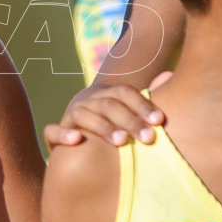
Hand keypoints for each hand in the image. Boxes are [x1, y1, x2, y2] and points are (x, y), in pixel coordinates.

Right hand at [44, 73, 171, 149]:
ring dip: (103, 126)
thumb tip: (169, 75)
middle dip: (129, 120)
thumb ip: (146, 100)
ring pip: (82, 115)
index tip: (159, 121)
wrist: (80, 147)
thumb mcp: (129, 116)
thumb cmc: (114, 131)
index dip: (141, 104)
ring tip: (121, 141)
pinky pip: (51, 131)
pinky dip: (62, 134)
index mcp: (105, 96)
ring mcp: (69, 118)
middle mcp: (86, 103)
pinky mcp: (53, 137)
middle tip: (149, 138)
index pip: (122, 92)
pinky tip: (77, 140)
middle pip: (106, 104)